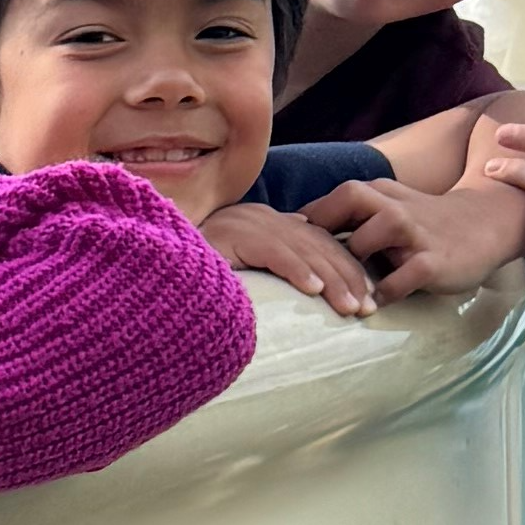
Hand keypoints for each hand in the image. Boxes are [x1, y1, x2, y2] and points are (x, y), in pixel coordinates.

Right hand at [200, 198, 379, 315]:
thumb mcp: (240, 272)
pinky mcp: (232, 235)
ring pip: (302, 250)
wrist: (153, 271)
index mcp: (265, 223)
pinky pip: (273, 252)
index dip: (346, 270)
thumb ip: (269, 270)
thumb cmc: (194, 278)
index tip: (368, 300)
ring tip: (352, 308)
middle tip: (370, 308)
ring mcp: (246, 223)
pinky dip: (297, 271)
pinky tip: (315, 291)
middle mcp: (259, 217)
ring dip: (332, 281)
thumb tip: (304, 286)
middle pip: (318, 245)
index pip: (318, 243)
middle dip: (348, 278)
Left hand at [302, 171, 524, 301]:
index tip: (278, 249)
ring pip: (365, 242)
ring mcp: (412, 233)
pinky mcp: (431, 262)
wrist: (485, 226)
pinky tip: (368, 309)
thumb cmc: (423, 225)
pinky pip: (398, 280)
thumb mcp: (388, 209)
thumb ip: (350, 218)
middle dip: (315, 235)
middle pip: (343, 206)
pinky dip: (380, 295)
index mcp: (377, 194)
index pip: (328, 202)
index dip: (300, 225)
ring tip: (325, 294)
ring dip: (343, 270)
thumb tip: (296, 239)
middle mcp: (392, 208)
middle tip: (297, 267)